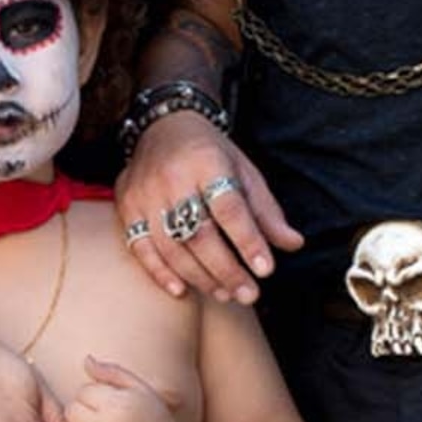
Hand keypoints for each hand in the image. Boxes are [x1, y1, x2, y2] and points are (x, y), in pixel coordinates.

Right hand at [115, 120, 301, 304]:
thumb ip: (266, 211)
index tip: (266, 270)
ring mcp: (145, 194)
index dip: (249, 241)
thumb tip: (294, 244)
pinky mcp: (127, 207)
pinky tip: (182, 290)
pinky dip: (161, 273)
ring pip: (171, 247)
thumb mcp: (244, 172)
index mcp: (207, 162)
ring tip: (225, 294)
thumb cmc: (210, 154)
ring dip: (199, 277)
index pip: (230, 208)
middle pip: (199, 233)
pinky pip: (140, 248)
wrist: (162, 126)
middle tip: (249, 294)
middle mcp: (172, 178)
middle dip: (227, 270)